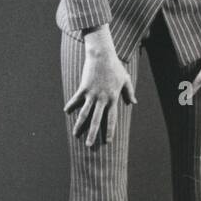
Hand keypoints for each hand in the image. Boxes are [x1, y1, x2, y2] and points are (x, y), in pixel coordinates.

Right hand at [64, 32, 135, 146]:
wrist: (102, 55)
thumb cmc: (115, 67)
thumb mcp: (125, 79)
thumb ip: (129, 92)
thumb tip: (134, 103)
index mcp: (113, 99)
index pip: (112, 119)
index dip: (110, 131)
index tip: (108, 142)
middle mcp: (102, 99)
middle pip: (97, 120)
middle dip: (93, 134)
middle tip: (89, 145)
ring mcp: (92, 94)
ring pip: (84, 113)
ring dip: (79, 125)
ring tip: (75, 134)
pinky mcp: (83, 88)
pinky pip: (76, 99)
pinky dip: (70, 105)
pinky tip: (66, 112)